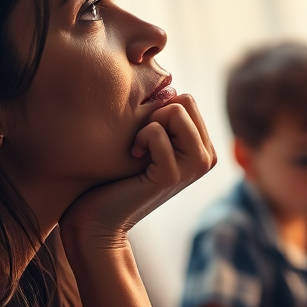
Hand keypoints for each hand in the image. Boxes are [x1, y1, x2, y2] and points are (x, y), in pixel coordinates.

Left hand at [60, 95, 216, 248]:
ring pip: (177, 111)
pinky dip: (139, 138)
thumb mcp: (147, 142)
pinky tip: (132, 158)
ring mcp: (193, 168)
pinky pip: (156, 132)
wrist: (100, 220)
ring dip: (148, 125)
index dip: (159, 109)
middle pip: (186, 101)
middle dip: (156, 113)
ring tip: (138, 149)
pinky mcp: (172, 176)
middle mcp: (206, 158)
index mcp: (203, 148)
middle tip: (141, 141)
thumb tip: (168, 87)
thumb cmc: (116, 177)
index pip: (188, 100)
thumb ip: (165, 119)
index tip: (145, 135)